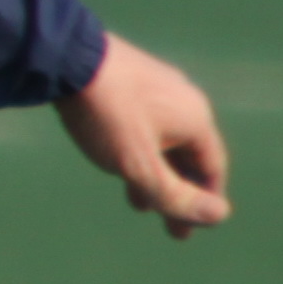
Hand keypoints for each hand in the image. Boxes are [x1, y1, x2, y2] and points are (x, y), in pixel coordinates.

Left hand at [55, 33, 230, 239]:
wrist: (63, 55)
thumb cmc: (106, 115)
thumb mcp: (140, 165)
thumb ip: (176, 195)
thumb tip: (219, 215)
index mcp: (196, 119)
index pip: (212, 168)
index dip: (203, 201)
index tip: (189, 228)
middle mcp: (184, 98)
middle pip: (188, 155)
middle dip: (177, 192)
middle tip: (168, 226)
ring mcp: (156, 84)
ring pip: (163, 139)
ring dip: (155, 173)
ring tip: (138, 202)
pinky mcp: (127, 76)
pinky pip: (143, 122)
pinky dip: (138, 148)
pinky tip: (117, 160)